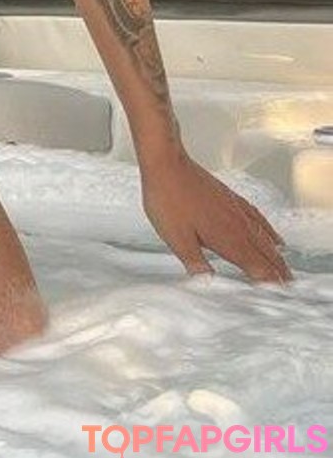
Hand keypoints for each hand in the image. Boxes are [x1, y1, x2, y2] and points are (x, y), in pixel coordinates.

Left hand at [140, 148, 291, 283]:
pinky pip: (257, 218)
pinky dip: (269, 230)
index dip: (268, 282)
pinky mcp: (230, 198)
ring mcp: (236, 209)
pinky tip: (274, 236)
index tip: (280, 295)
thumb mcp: (176, 238)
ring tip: (285, 268)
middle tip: (290, 286)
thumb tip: (209, 284)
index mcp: (226, 237)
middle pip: (265, 253)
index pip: (255, 266)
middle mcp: (237, 224)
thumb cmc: (168, 199)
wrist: (166, 162)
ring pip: (264, 237)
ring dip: (276, 255)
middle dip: (279, 271)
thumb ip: (196, 263)